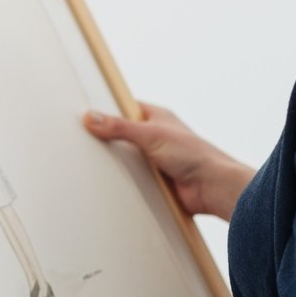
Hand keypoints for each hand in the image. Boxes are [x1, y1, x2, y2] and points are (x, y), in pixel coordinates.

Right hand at [83, 102, 254, 220]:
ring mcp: (155, 159)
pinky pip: (133, 179)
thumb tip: (92, 117)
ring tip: (90, 162)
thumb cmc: (194, 154)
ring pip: (126, 158)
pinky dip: (124, 181)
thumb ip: (119, 127)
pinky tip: (109, 183)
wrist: (212, 187)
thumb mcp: (150, 134)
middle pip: (122, 135)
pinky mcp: (155, 181)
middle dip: (107, 139)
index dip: (106, 110)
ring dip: (116, 163)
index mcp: (156, 118)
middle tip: (83, 139)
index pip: (124, 108)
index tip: (85, 113)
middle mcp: (155, 137)